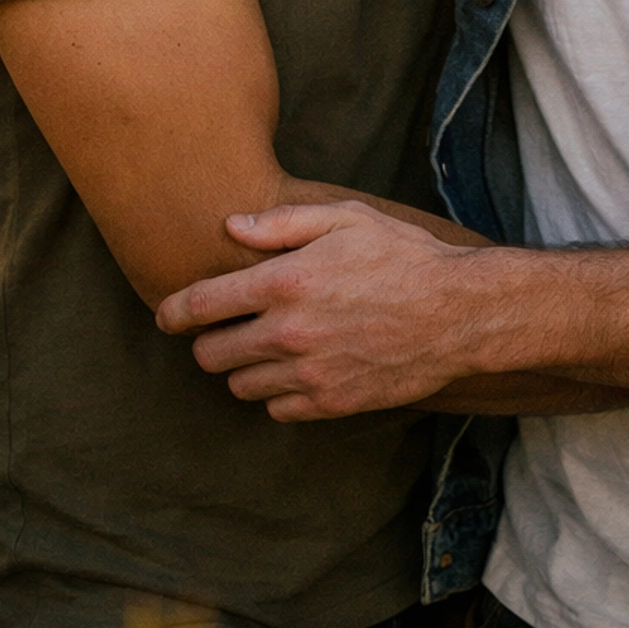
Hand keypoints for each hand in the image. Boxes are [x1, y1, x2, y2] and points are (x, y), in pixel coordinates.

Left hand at [157, 201, 628, 418]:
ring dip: (243, 369)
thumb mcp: (346, 218)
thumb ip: (282, 223)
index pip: (200, 305)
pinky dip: (278, 393)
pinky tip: (298, 369)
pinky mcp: (331, 404)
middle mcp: (288, 332)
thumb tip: (229, 228)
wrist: (460, 313)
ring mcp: (309, 374)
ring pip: (241, 386)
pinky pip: (277, 410)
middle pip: (211, 355)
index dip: (174, 310)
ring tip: (266, 348)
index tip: (168, 314)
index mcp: (285, 281)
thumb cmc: (404, 256)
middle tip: (225, 329)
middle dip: (209, 342)